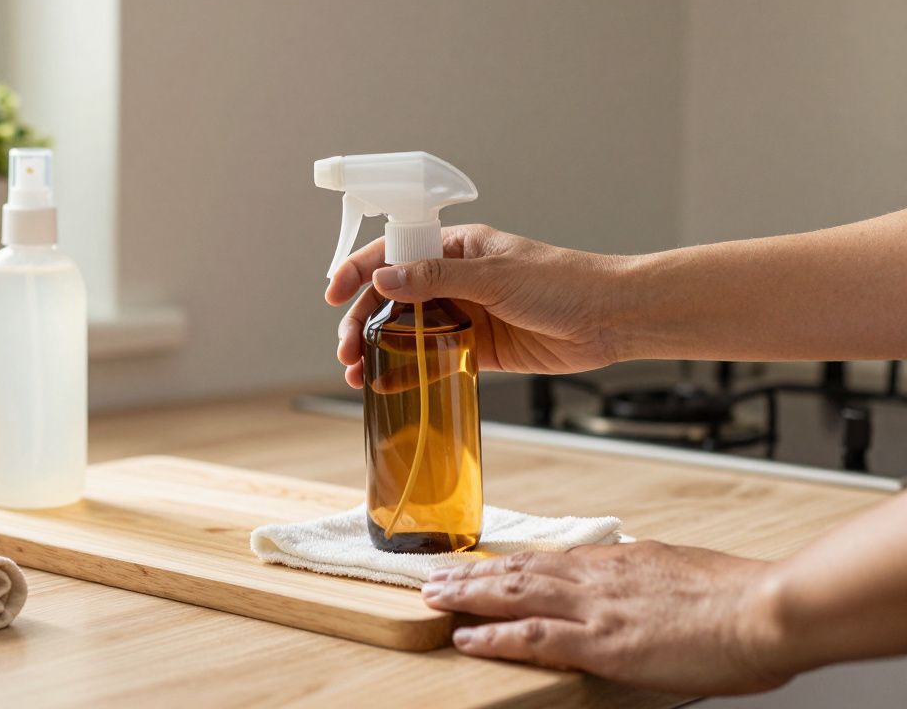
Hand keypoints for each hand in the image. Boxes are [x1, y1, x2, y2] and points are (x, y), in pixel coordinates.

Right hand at [325, 224, 628, 387]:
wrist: (611, 319)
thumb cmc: (563, 283)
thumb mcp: (495, 275)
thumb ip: (437, 278)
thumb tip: (384, 278)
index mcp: (458, 248)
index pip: (395, 253)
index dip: (360, 271)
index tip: (333, 294)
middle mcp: (456, 279)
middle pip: (393, 297)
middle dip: (363, 321)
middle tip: (346, 348)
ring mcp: (465, 313)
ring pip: (408, 330)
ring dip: (379, 349)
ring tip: (356, 372)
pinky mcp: (477, 348)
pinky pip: (431, 358)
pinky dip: (407, 371)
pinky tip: (386, 384)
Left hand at [421, 542, 791, 694]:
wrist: (767, 610)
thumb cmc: (739, 597)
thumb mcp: (682, 572)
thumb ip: (648, 576)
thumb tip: (635, 580)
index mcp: (620, 561)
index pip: (549, 560)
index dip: (509, 563)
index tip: (482, 564)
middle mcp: (598, 576)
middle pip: (519, 569)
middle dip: (473, 573)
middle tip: (435, 575)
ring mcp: (595, 607)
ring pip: (514, 594)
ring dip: (468, 594)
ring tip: (433, 597)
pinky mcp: (601, 641)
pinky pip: (532, 637)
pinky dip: (494, 636)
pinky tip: (465, 638)